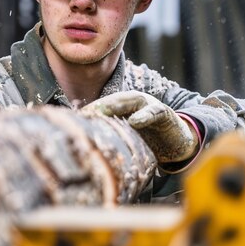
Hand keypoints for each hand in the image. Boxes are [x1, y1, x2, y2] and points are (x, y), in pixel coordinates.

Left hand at [83, 91, 198, 163]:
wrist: (176, 142)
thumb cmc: (147, 139)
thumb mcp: (125, 138)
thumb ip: (108, 135)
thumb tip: (81, 144)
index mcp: (121, 107)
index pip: (100, 107)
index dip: (85, 113)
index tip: (69, 121)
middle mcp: (133, 102)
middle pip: (111, 102)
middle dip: (95, 108)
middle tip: (80, 116)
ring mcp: (149, 105)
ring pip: (130, 101)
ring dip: (115, 106)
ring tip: (99, 113)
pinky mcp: (164, 113)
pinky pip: (154, 112)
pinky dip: (145, 115)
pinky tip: (135, 122)